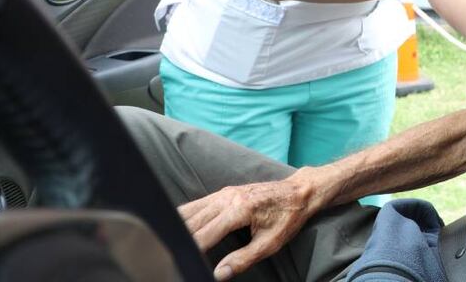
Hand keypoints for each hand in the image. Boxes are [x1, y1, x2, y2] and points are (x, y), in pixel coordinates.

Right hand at [178, 168, 330, 280]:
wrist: (299, 192)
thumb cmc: (287, 218)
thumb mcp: (270, 243)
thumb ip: (243, 259)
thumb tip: (218, 274)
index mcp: (239, 210)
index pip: (204, 235)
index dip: (190, 252)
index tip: (181, 263)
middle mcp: (227, 198)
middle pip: (191, 222)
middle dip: (177, 241)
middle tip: (166, 258)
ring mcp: (223, 193)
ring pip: (189, 211)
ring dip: (176, 227)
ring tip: (166, 245)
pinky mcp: (223, 193)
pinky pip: (196, 205)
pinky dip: (183, 217)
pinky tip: (175, 228)